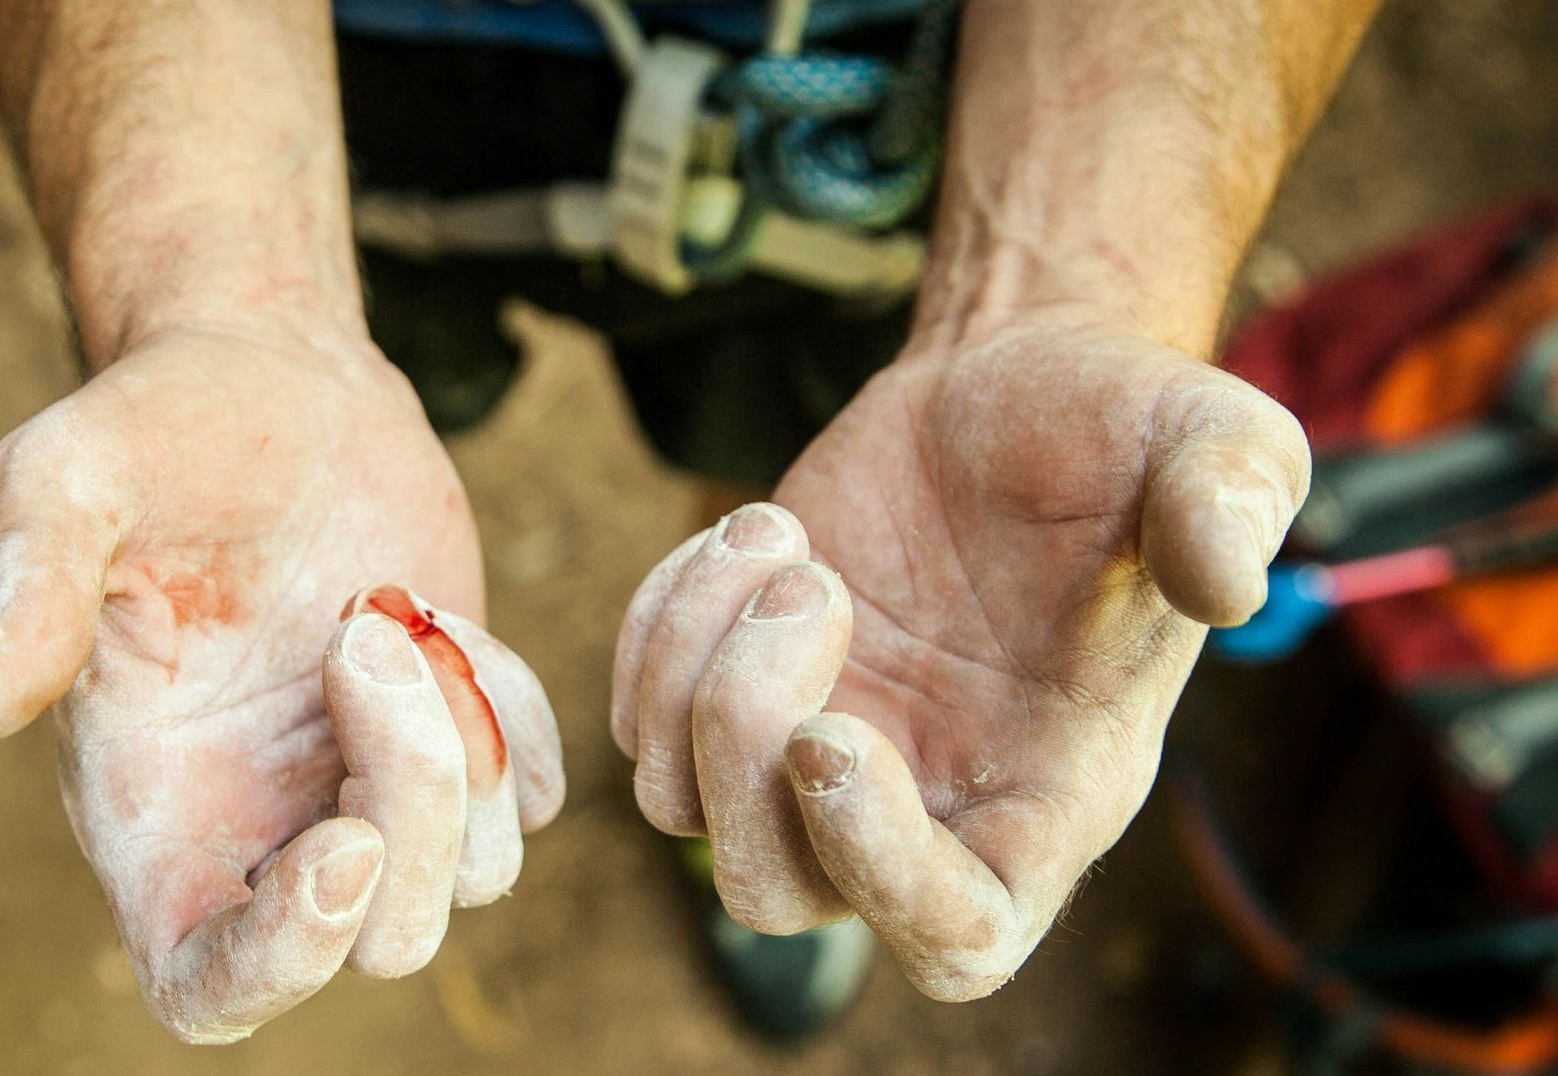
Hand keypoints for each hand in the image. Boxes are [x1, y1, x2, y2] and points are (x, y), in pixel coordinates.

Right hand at [0, 324, 563, 1041]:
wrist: (274, 379)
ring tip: (386, 612)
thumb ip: (28, 593)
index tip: (341, 842)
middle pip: (384, 940)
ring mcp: (369, 785)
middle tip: (359, 637)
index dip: (284, 964)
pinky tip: (443, 619)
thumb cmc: (152, 432)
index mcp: (156, 809)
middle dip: (411, 803)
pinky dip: (516, 723)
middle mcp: (267, 824)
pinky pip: (530, 798)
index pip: (213, 989)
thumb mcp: (65, 483)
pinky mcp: (452, 734)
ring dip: (464, 749)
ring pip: (473, 877)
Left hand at [612, 319, 1307, 998]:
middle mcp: (925, 798)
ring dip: (692, 666)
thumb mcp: (1212, 442)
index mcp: (1048, 791)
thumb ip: (1232, 502)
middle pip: (771, 893)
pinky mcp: (742, 684)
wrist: (1011, 381)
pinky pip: (640, 719)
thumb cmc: (1122, 429)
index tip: (833, 734)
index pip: (956, 937)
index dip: (878, 874)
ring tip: (777, 538)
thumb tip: (1223, 583)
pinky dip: (657, 629)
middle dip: (743, 743)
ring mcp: (819, 745)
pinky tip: (743, 537)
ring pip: (681, 809)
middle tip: (810, 589)